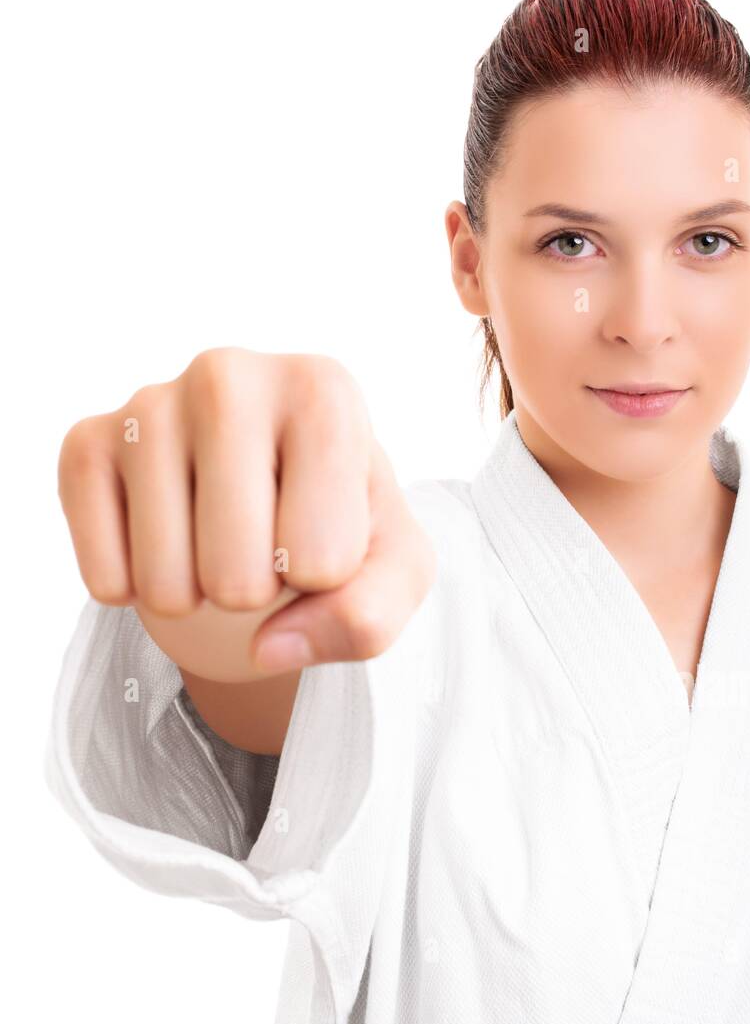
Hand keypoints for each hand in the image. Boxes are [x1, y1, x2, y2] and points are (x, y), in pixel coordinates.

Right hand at [58, 348, 436, 682]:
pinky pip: (104, 579)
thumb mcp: (391, 568)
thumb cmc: (337, 519)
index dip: (326, 580)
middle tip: (262, 548)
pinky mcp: (86, 443)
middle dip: (256, 596)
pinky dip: (136, 591)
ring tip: (214, 542)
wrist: (263, 487)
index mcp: (322, 390)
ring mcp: (150, 403)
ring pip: (166, 585)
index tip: (322, 532)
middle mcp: (230, 375)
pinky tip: (160, 541)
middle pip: (236, 578)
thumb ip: (367, 616)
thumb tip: (266, 648)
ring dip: (195, 597)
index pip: (323, 560)